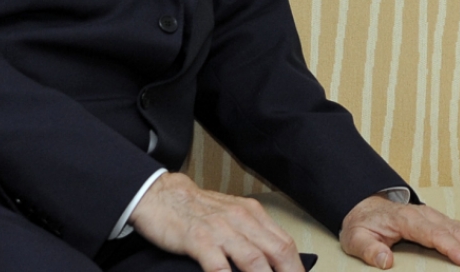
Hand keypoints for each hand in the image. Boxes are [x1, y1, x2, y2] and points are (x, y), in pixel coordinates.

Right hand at [128, 172, 303, 271]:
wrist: (163, 195)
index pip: (285, 243)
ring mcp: (221, 229)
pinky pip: (218, 265)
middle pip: (277, 252)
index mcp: (253, 214)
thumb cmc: (198, 209)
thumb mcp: (231, 216)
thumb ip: (251, 235)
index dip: (296, 267)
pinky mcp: (198, 239)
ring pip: (254, 259)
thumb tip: (272, 260)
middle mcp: (242, 219)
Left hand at [339, 195, 459, 268]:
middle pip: (456, 232)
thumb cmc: (362, 225)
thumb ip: (369, 250)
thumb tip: (386, 262)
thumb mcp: (356, 239)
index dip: (453, 249)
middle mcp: (426, 215)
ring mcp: (435, 216)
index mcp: (408, 220)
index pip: (435, 236)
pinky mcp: (439, 221)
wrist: (364, 206)